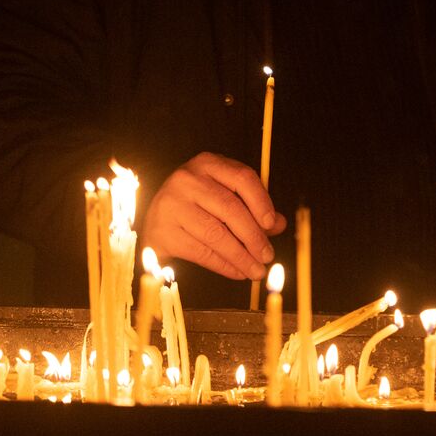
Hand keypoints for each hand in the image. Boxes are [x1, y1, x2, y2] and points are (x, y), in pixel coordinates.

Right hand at [139, 152, 286, 280]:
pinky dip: (224, 265)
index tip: (273, 224)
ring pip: (216, 234)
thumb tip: (280, 224)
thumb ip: (252, 207)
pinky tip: (238, 272)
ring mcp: (172, 204)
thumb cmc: (198, 204)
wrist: (156, 219)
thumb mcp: (224, 195)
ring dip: (241, 256)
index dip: (261, 201)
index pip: (242, 178)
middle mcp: (187, 179)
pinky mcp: (162, 231)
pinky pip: (201, 252)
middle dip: (254, 236)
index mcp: (207, 163)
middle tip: (268, 255)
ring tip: (257, 270)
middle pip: (230, 208)